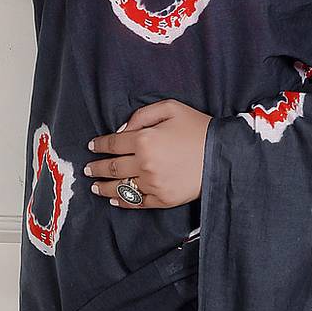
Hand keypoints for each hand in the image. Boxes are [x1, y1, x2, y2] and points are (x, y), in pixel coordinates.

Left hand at [83, 99, 212, 208]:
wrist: (224, 154)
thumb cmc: (198, 127)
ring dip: (103, 187)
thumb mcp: (170, 108)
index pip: (112, 143)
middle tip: (87, 169)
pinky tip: (115, 199)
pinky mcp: (163, 199)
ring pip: (120, 187)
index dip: (99, 145)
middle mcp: (145, 163)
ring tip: (94, 187)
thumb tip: (122, 130)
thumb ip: (142, 115)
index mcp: (144, 139)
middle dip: (96, 167)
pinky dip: (123, 201)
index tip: (92, 146)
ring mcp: (153, 184)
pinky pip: (137, 202)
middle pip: (111, 167)